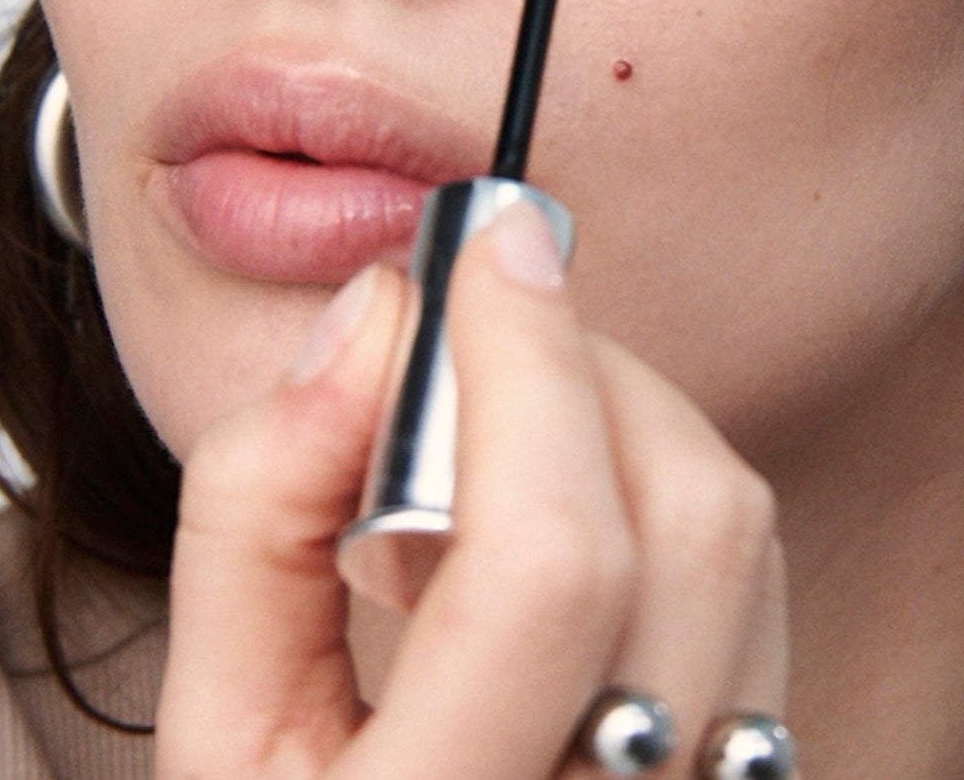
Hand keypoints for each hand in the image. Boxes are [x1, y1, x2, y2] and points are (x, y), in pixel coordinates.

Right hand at [154, 199, 789, 778]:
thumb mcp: (214, 727)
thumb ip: (258, 509)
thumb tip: (376, 322)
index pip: (546, 564)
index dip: (527, 362)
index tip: (487, 237)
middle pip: (679, 520)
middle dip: (573, 363)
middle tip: (466, 336)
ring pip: (735, 535)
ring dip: (620, 413)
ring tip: (489, 457)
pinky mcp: (749, 775)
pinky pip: (750, 576)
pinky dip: (661, 483)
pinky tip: (555, 525)